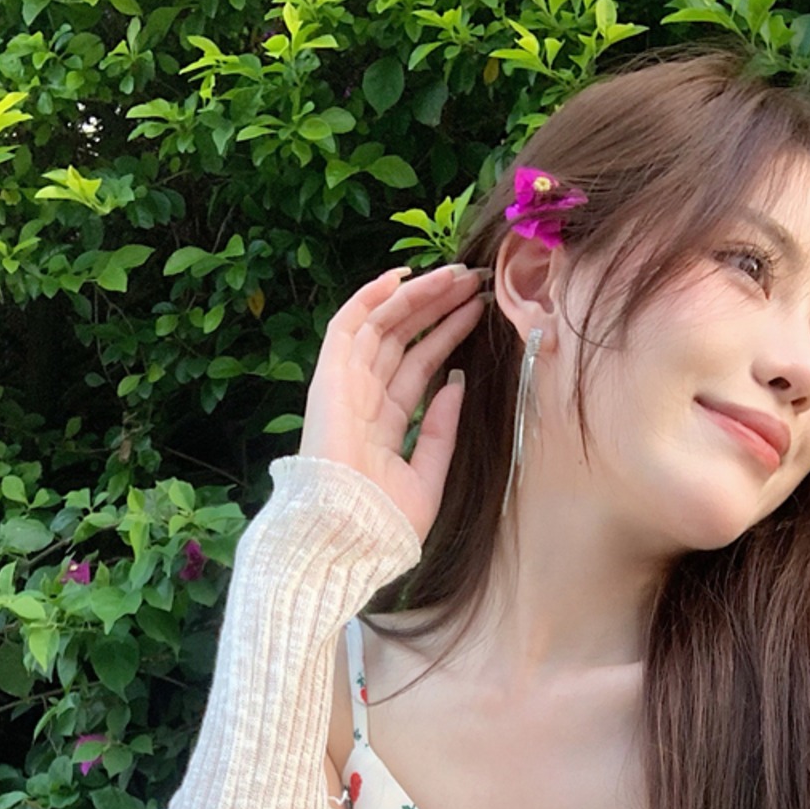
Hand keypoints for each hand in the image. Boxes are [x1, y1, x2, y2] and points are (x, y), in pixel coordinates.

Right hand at [298, 261, 489, 545]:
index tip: (478, 311)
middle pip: (403, 339)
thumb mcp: (428, 475)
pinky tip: (401, 276)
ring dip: (416, 296)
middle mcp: (364, 399)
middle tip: (472, 281)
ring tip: (454, 274)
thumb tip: (457, 381)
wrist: (350, 534)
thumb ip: (442, 431)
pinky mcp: (331, 378)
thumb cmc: (384, 520)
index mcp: (384, 424)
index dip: (447, 335)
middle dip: (436, 308)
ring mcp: (346, 386)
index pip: (419, 366)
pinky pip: (349, 325)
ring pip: (382, 325)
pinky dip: (371, 298)